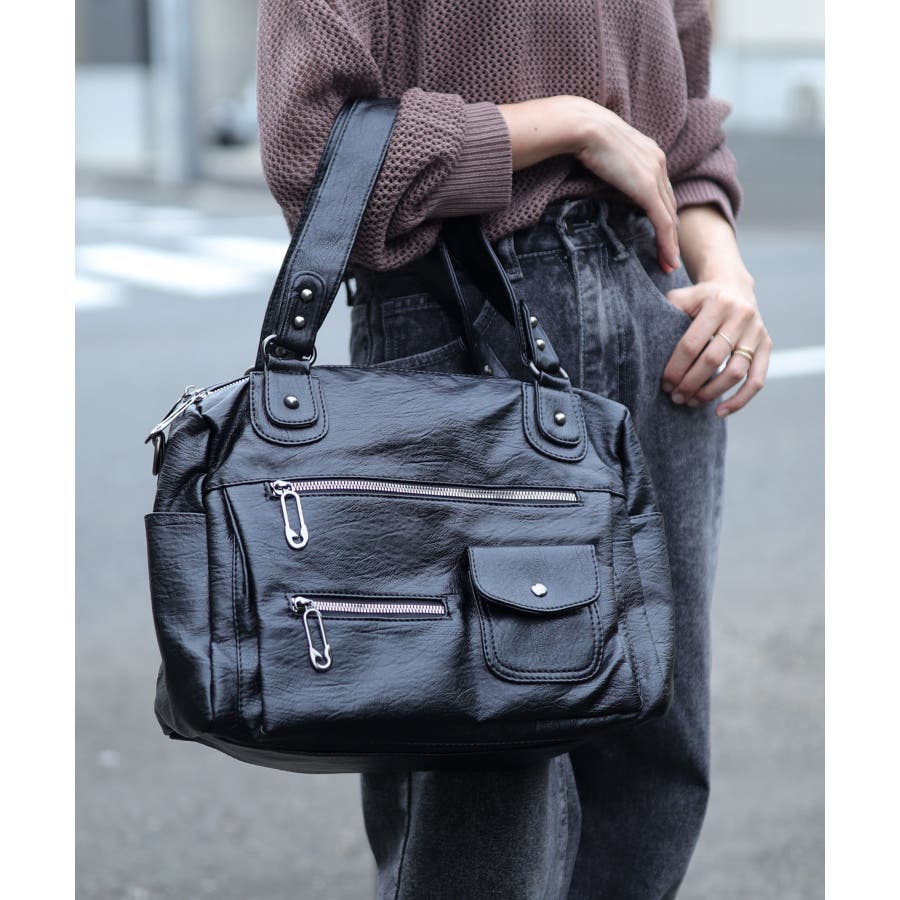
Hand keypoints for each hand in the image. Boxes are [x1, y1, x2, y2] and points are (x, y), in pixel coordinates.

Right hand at [572, 102, 679, 273]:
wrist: (583, 126)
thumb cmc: (583, 135)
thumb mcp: (604, 151)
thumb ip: (613, 165)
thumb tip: (604, 175)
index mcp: (650, 153)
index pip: (662, 190)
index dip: (663, 214)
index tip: (661, 233)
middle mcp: (658, 163)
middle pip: (670, 206)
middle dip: (672, 233)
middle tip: (670, 256)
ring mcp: (655, 175)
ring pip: (669, 217)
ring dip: (671, 244)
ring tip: (669, 264)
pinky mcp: (647, 188)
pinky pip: (662, 221)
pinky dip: (666, 242)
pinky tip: (667, 258)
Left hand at [660, 274, 771, 416]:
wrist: (734, 287)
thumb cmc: (700, 299)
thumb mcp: (683, 297)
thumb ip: (667, 314)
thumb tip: (645, 345)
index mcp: (717, 303)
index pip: (692, 344)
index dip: (676, 368)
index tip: (664, 384)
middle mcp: (741, 317)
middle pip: (713, 360)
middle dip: (690, 383)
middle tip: (675, 397)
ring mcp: (757, 333)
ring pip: (736, 372)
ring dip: (711, 393)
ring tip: (691, 402)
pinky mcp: (767, 346)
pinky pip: (757, 380)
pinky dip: (740, 400)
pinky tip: (719, 412)